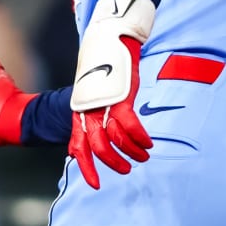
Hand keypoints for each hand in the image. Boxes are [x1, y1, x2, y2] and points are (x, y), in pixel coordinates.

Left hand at [67, 0, 154, 188]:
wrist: (110, 40)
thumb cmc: (105, 70)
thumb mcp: (97, 95)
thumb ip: (99, 115)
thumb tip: (108, 134)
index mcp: (80, 113)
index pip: (77, 147)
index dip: (85, 167)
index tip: (96, 185)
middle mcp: (88, 111)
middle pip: (96, 148)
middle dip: (112, 164)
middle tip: (126, 170)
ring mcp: (104, 104)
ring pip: (114, 139)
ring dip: (131, 153)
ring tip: (142, 157)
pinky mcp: (120, 98)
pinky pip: (130, 125)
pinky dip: (140, 138)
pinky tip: (148, 144)